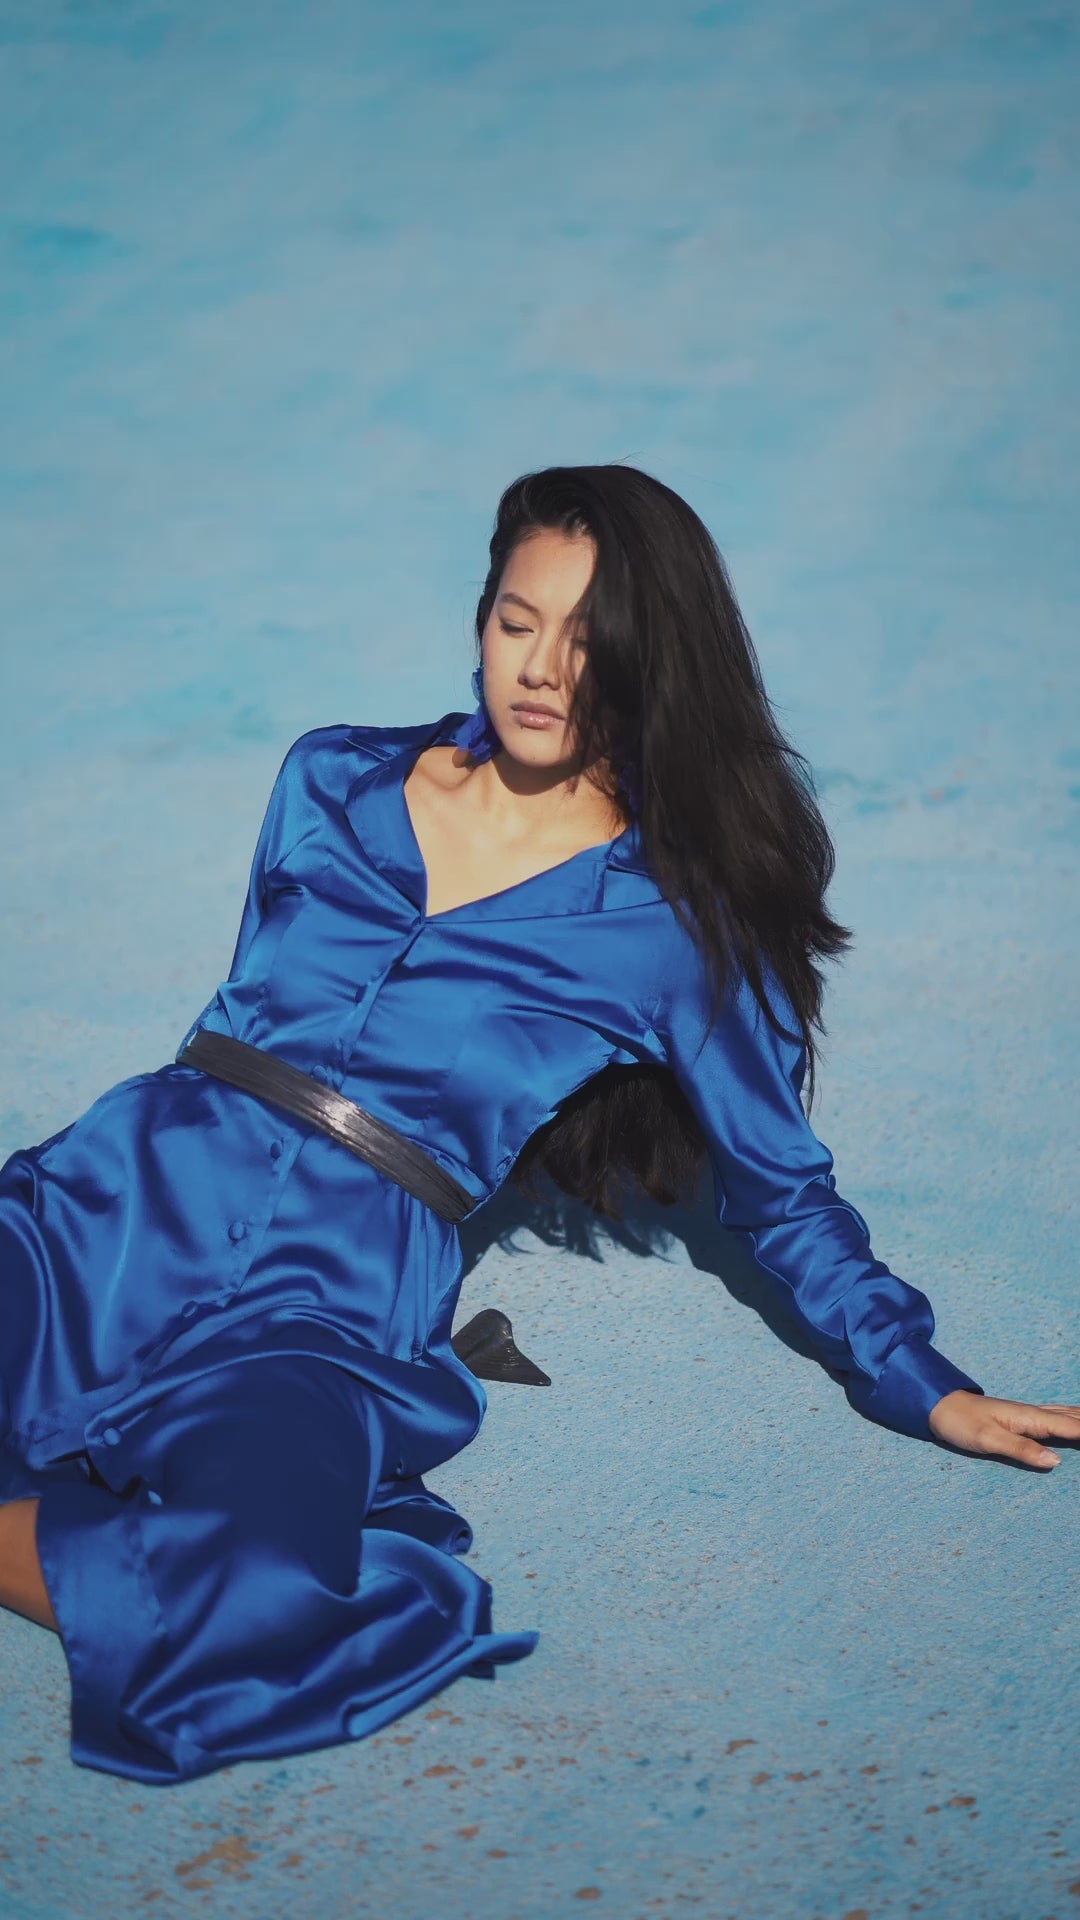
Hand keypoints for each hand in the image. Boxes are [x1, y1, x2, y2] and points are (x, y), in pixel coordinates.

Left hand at [928, 1390, 1079, 1467]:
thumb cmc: (961, 1423)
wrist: (939, 1406)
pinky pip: (1059, 1417)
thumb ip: (1021, 1450)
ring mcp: (1030, 1414)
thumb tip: (1056, 1462)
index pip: (1074, 1426)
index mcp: (1031, 1418)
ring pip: (1069, 1415)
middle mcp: (1035, 1413)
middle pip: (1077, 1417)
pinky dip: (1075, 1419)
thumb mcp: (988, 1440)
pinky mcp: (1024, 1418)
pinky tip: (1077, 1419)